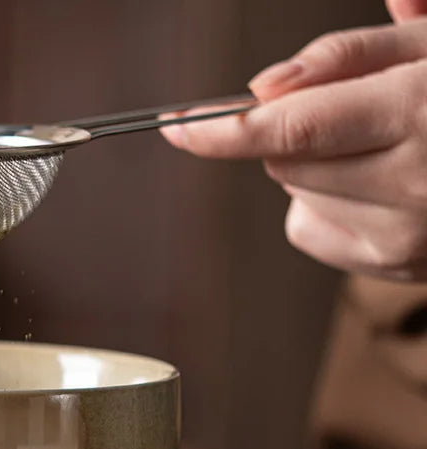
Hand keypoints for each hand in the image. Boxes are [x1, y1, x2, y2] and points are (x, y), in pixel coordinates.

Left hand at [162, 1, 426, 280]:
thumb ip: (349, 53)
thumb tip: (263, 88)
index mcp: (422, 111)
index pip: (292, 127)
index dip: (222, 130)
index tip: (174, 126)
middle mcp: (414, 182)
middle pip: (282, 160)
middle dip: (293, 129)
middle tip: (353, 110)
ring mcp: (404, 237)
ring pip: (294, 195)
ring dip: (313, 166)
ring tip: (381, 147)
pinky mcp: (395, 266)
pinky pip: (311, 230)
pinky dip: (323, 204)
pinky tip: (375, 187)